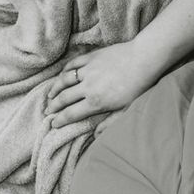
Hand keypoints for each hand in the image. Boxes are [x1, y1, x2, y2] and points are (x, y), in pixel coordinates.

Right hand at [44, 41, 165, 127]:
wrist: (145, 58)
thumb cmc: (139, 86)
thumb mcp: (127, 109)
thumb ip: (110, 122)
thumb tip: (96, 135)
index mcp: (96, 102)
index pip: (71, 114)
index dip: (60, 120)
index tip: (53, 124)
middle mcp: (88, 87)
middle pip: (64, 98)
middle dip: (53, 106)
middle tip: (47, 111)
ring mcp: (87, 71)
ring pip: (64, 81)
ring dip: (54, 89)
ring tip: (49, 95)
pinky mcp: (90, 58)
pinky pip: (72, 65)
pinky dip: (64, 71)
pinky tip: (61, 76)